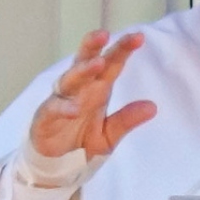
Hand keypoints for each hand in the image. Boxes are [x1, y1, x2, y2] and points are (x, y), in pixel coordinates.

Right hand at [30, 30, 156, 158]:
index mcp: (98, 89)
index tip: (138, 37)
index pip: (111, 64)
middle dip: (93, 47)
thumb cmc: (83, 143)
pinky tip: (74, 109)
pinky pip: (54, 108)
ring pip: (70, 80)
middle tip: (104, 34)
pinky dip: (63, 108)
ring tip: (97, 63)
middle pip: (86, 62)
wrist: (57, 166)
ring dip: (82, 71)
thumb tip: (153, 107)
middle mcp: (80, 90)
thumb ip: (127, 120)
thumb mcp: (110, 134)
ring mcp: (61, 101)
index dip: (122, 49)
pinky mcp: (45, 117)